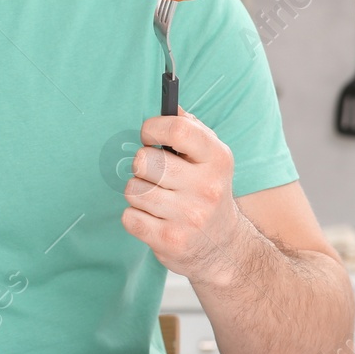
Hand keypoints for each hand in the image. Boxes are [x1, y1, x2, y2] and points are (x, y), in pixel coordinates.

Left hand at [121, 110, 246, 279]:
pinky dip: (135, 217)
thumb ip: (190, 128)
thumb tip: (168, 104)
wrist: (224, 249)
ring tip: (156, 199)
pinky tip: (154, 219)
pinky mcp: (171, 241)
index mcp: (217, 159)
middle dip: (141, 166)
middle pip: (143, 161)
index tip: (149, 136)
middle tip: (154, 174)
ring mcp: (190, 217)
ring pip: (133, 189)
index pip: (176, 129)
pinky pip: (129, 217)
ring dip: (138, 193)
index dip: (152, 129)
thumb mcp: (211, 158)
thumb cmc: (208, 191)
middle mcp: (207, 188)